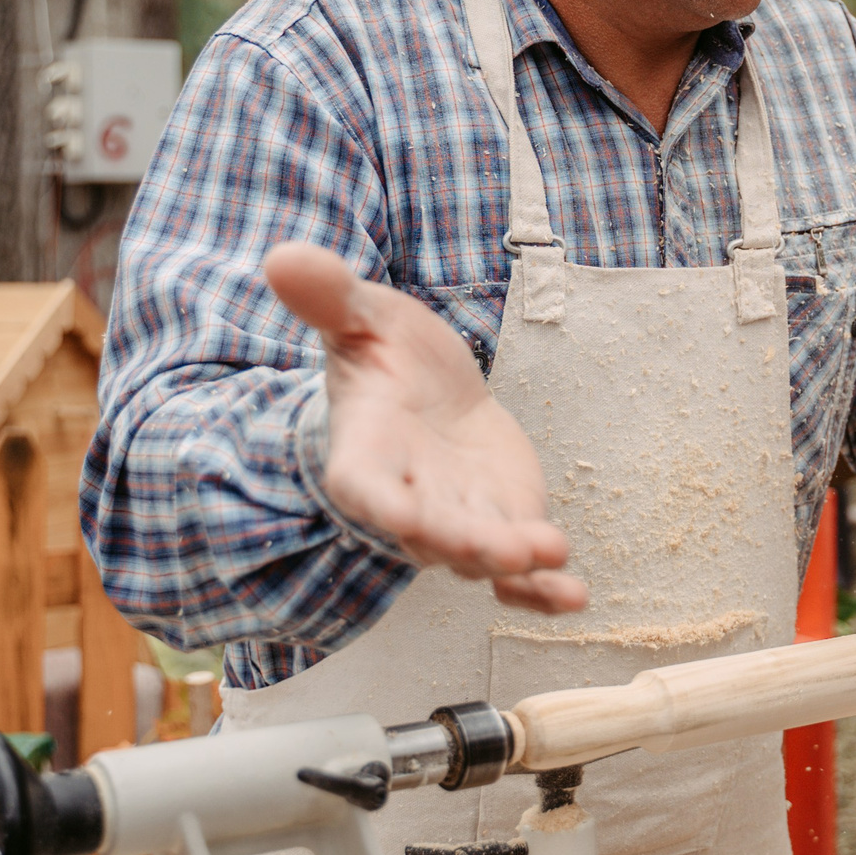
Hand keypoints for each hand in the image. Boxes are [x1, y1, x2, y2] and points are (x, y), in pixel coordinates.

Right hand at [265, 242, 585, 614]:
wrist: (431, 390)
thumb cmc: (387, 357)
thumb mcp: (363, 316)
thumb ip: (330, 297)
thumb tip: (281, 259)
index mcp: (367, 454)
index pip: (365, 486)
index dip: (382, 503)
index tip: (400, 513)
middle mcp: (411, 500)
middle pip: (431, 534)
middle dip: (462, 543)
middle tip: (497, 548)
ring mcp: (460, 522)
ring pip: (481, 555)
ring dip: (511, 562)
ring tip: (547, 556)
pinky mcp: (504, 526)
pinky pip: (520, 573)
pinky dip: (544, 589)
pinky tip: (574, 596)